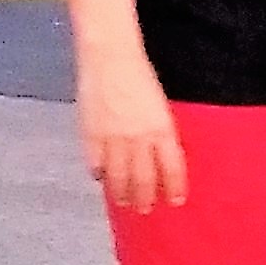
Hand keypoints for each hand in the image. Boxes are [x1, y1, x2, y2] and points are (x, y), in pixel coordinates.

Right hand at [77, 51, 184, 211]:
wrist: (110, 56)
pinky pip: (95, 164)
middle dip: (145, 198)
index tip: (175, 200)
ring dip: (121, 193)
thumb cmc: (140, 75)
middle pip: (143, 179)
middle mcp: (139, 138)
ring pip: (118, 177)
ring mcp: (113, 138)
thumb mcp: (160, 105)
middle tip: (145, 208)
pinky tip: (100, 178)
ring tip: (123, 201)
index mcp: (162, 128)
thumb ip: (160, 131)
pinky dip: (98, 173)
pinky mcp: (91, 134)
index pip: (172, 168)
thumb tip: (160, 155)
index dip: (174, 187)